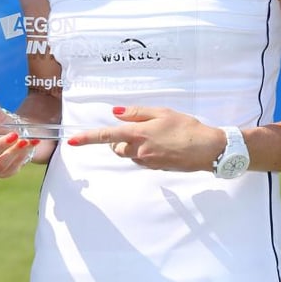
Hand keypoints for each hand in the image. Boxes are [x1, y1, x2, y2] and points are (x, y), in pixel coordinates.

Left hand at [67, 105, 222, 171]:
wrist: (208, 149)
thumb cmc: (186, 127)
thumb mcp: (161, 112)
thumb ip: (136, 113)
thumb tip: (116, 113)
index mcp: (138, 134)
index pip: (106, 135)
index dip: (87, 138)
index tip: (72, 141)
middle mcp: (140, 151)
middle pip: (115, 147)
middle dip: (116, 139)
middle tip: (133, 128)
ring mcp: (148, 162)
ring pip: (128, 155)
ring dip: (131, 146)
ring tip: (152, 135)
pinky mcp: (156, 169)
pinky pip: (141, 160)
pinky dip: (143, 152)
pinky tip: (160, 145)